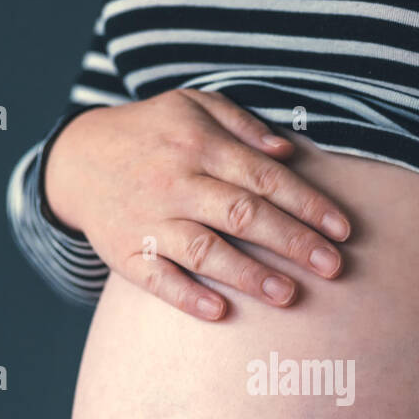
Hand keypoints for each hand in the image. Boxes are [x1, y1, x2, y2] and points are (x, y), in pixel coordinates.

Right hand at [43, 88, 350, 318]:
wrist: (76, 160)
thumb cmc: (151, 134)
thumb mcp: (191, 106)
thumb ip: (241, 125)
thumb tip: (288, 152)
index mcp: (198, 144)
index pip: (264, 177)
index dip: (307, 204)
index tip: (342, 230)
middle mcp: (176, 182)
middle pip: (243, 214)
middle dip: (293, 242)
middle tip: (333, 267)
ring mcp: (150, 220)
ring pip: (206, 249)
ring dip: (250, 275)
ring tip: (289, 295)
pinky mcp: (126, 253)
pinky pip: (158, 278)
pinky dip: (187, 296)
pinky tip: (220, 312)